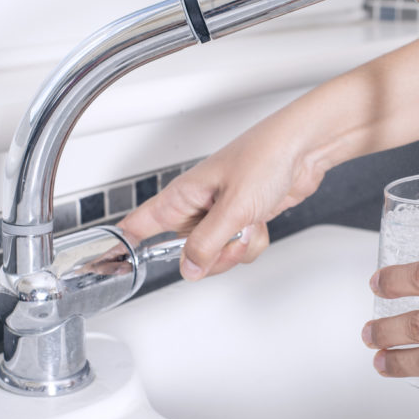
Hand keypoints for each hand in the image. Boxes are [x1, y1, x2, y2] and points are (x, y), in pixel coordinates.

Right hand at [118, 118, 328, 279]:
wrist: (305, 149)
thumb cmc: (267, 155)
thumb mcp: (233, 207)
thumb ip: (207, 243)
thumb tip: (188, 270)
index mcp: (183, 196)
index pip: (140, 224)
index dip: (125, 246)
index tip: (113, 266)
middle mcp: (198, 205)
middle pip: (186, 252)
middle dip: (212, 257)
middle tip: (228, 241)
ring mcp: (222, 213)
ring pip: (217, 254)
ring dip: (238, 249)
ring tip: (250, 224)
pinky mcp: (245, 217)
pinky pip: (241, 247)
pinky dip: (254, 242)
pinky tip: (261, 221)